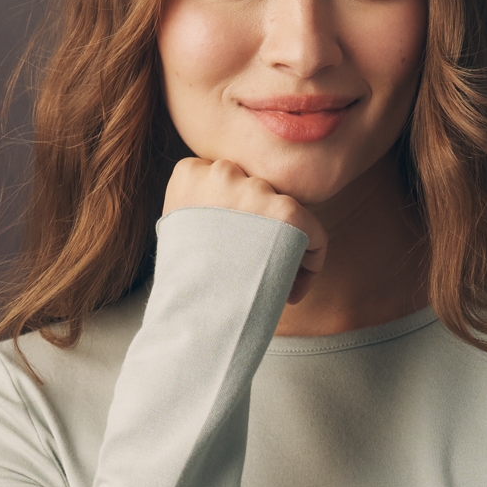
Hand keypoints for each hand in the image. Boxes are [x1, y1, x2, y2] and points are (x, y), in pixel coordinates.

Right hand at [162, 157, 326, 303]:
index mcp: (190, 173)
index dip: (234, 215)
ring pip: (283, 209)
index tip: (237, 249)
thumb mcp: (173, 233)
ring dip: (285, 244)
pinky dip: (311, 260)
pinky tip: (293, 290)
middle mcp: (221, 172)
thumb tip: (221, 215)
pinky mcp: (287, 212)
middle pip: (254, 191)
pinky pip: (312, 230)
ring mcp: (254, 190)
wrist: (192, 314)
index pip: (224, 180)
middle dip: (261, 227)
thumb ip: (196, 208)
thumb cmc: (179, 286)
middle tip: (256, 266)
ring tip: (275, 284)